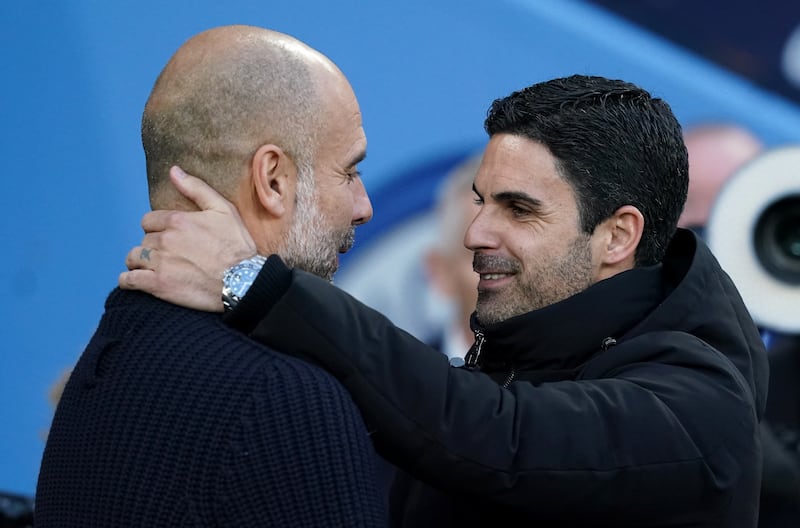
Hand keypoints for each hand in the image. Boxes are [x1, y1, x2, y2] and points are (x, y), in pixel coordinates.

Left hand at [119, 166, 256, 311]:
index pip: (149, 221)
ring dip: (140, 262)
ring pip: (133, 258)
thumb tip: (174, 170)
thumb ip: (196, 188)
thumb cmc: (237, 246)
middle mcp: (165, 240)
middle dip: (153, 246)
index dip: (158, 228)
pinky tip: (137, 281)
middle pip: (144, 240)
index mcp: (178, 220)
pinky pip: (129, 280)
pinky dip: (129, 280)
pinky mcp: (158, 285)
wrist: (245, 282)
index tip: (169, 237)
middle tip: (169, 256)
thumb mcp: (224, 210)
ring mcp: (160, 263)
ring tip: (153, 268)